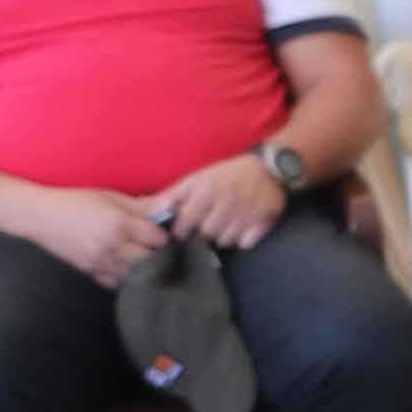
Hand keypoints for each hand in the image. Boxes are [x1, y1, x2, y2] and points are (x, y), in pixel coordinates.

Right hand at [18, 187, 170, 287]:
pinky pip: (114, 282)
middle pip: (151, 259)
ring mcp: (100, 261)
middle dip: (155, 253)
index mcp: (120, 223)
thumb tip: (171, 205)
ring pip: (135, 274)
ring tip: (136, 255)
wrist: (38, 216)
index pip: (158, 239)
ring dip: (139, 267)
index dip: (162, 235)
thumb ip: (141, 205)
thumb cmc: (74, 201)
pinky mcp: (88, 271)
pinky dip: (121, 276)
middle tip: (151, 246)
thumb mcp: (109, 196)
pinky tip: (119, 265)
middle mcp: (112, 245)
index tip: (159, 232)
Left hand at [151, 155, 289, 249]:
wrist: (269, 169)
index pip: (186, 220)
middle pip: (207, 233)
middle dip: (205, 232)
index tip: (184, 230)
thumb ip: (172, 195)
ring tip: (227, 225)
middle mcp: (227, 199)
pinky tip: (243, 227)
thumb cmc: (227, 175)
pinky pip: (246, 243)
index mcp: (207, 189)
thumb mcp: (197, 179)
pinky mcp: (265, 220)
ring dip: (224, 236)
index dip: (182, 229)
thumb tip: (142, 206)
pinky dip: (243, 239)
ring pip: (226, 240)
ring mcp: (248, 211)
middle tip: (210, 224)